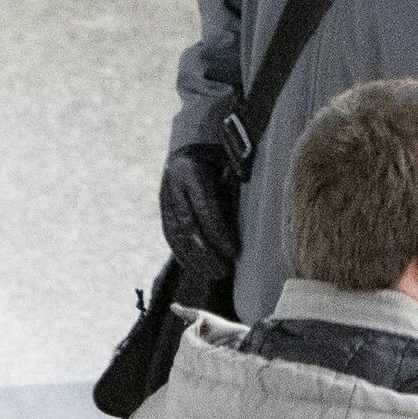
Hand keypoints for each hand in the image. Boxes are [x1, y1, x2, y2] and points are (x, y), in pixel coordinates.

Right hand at [158, 138, 244, 314]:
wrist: (192, 144)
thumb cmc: (222, 155)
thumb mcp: (231, 163)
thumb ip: (236, 185)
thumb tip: (255, 214)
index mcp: (194, 170)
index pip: (205, 207)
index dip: (219, 232)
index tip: (234, 252)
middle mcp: (175, 184)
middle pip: (189, 224)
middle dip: (206, 251)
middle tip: (223, 270)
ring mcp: (165, 196)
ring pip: (176, 233)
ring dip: (194, 258)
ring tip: (213, 274)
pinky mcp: (162, 207)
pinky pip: (169, 234)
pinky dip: (182, 253)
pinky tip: (195, 267)